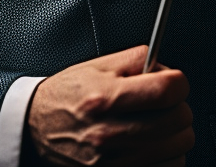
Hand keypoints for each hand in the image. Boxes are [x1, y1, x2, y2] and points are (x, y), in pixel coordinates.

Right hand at [24, 45, 193, 165]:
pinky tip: (154, 146)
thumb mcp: (97, 65)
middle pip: (177, 121)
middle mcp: (110, 133)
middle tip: (167, 103)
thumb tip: (167, 68)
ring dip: (175, 135)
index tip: (177, 82)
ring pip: (177, 149)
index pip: (166, 91)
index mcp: (106, 98)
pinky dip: (167, 158)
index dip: (179, 82)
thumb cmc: (67, 95)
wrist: (36, 127)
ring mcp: (113, 162)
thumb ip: (136, 59)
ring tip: (158, 125)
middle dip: (179, 107)